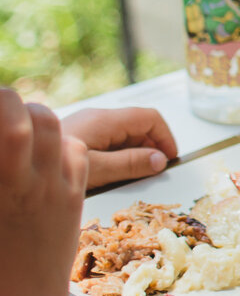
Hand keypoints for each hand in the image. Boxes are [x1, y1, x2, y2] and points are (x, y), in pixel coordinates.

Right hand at [0, 88, 89, 295]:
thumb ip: (0, 166)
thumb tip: (7, 141)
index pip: (4, 117)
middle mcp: (19, 177)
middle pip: (25, 114)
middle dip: (10, 107)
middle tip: (2, 116)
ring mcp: (49, 184)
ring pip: (52, 126)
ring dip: (35, 120)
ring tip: (22, 133)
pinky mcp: (73, 194)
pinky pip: (74, 151)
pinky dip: (60, 145)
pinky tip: (45, 157)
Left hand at [61, 106, 177, 186]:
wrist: (13, 165)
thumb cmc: (52, 166)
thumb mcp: (96, 170)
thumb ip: (129, 164)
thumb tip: (160, 160)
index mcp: (104, 120)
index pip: (149, 118)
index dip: (165, 137)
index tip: (169, 160)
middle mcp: (96, 118)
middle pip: (137, 126)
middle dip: (149, 148)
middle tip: (149, 174)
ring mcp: (85, 126)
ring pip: (122, 135)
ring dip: (132, 154)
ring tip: (127, 177)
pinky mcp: (77, 136)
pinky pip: (107, 142)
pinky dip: (116, 155)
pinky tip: (107, 174)